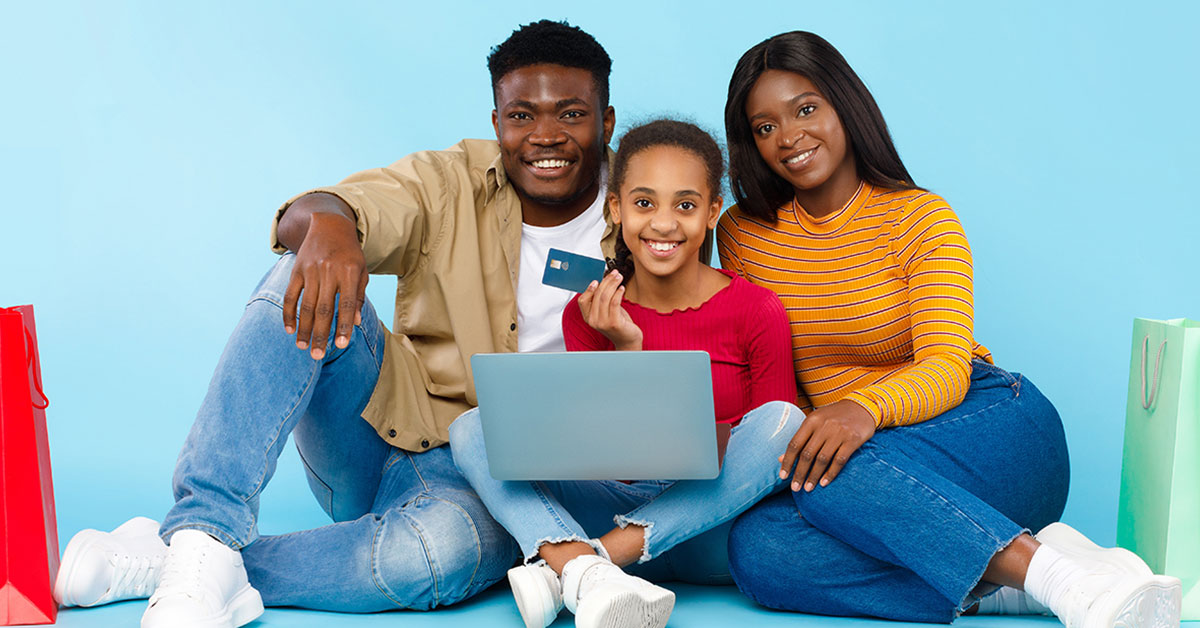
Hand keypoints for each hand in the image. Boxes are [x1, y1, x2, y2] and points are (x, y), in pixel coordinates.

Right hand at [282, 212, 368, 359]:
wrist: (329, 226)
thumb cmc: (350, 254)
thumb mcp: (361, 271)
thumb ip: (359, 297)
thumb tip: (355, 323)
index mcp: (350, 272)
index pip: (348, 304)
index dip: (344, 326)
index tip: (341, 345)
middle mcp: (330, 271)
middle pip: (324, 309)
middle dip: (320, 334)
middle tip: (317, 355)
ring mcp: (311, 270)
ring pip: (306, 305)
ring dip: (303, 328)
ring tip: (303, 347)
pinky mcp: (297, 270)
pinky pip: (290, 295)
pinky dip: (289, 313)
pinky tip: (290, 330)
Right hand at [577, 270, 641, 350]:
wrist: (628, 340)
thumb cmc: (618, 323)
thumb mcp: (606, 311)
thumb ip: (601, 299)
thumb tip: (604, 280)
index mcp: (588, 317)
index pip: (582, 300)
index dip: (589, 288)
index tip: (597, 279)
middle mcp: (593, 321)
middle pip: (596, 295)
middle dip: (606, 281)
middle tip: (614, 273)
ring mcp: (603, 323)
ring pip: (605, 297)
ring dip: (613, 284)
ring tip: (619, 277)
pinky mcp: (614, 323)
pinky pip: (614, 303)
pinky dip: (618, 293)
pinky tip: (622, 288)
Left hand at [779, 399, 875, 491]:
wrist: (862, 407)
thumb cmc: (834, 417)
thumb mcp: (815, 422)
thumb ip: (800, 439)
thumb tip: (780, 459)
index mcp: (811, 420)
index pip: (795, 444)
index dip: (787, 462)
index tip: (782, 477)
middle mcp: (824, 426)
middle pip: (807, 454)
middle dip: (799, 473)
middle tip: (795, 488)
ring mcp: (839, 433)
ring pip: (822, 459)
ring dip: (813, 476)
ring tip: (808, 488)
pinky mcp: (853, 440)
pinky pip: (839, 461)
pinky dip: (830, 473)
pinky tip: (824, 483)